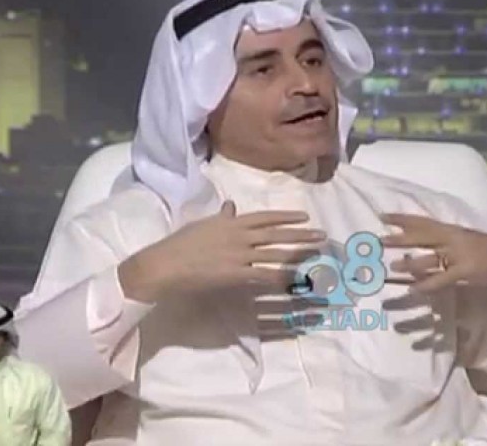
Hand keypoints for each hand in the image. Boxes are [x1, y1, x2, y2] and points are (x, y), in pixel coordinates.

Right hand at [120, 201, 325, 301]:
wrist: (165, 264)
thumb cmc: (181, 244)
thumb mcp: (203, 225)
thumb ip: (222, 217)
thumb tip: (231, 206)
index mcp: (232, 222)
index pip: (265, 217)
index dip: (286, 217)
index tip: (304, 217)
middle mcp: (239, 236)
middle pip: (276, 234)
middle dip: (300, 235)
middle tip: (321, 235)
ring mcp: (238, 255)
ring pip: (274, 253)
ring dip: (297, 254)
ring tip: (315, 254)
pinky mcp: (235, 275)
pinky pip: (262, 275)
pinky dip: (279, 277)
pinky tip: (293, 280)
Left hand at [380, 213, 486, 293]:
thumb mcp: (463, 242)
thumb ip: (442, 245)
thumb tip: (416, 253)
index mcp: (452, 230)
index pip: (423, 221)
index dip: (403, 218)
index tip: (383, 216)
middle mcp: (453, 238)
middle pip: (422, 236)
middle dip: (400, 237)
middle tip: (378, 239)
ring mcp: (460, 254)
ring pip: (430, 257)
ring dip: (410, 263)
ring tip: (392, 267)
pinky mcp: (466, 270)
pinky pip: (442, 277)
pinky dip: (427, 283)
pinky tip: (415, 289)